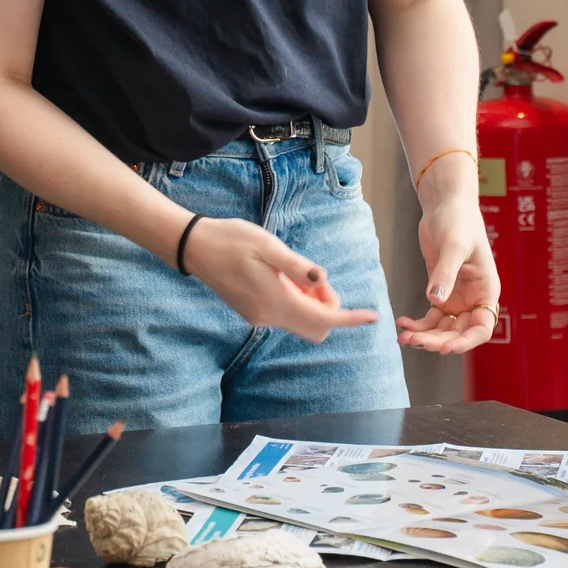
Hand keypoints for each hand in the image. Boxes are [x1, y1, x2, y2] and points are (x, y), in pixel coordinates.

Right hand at [181, 218, 380, 342]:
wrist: (195, 247)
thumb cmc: (232, 240)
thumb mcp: (267, 245)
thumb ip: (296, 266)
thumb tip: (322, 280)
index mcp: (276, 300)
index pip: (324, 319)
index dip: (350, 318)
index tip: (372, 316)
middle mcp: (269, 316)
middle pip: (316, 328)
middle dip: (328, 308)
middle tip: (314, 277)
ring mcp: (259, 318)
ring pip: (301, 321)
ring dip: (311, 303)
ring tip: (295, 271)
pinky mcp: (253, 313)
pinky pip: (286, 315)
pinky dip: (296, 301)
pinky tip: (283, 277)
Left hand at [395, 155, 499, 353]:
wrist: (445, 204)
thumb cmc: (458, 220)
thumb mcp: (453, 246)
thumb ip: (445, 274)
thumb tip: (435, 301)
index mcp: (486, 290)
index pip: (482, 327)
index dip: (466, 341)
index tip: (445, 348)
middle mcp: (474, 298)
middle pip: (458, 332)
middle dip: (437, 340)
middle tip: (412, 340)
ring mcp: (457, 297)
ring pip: (442, 328)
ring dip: (424, 335)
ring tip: (402, 335)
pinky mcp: (440, 292)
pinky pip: (430, 317)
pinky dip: (417, 323)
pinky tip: (402, 322)